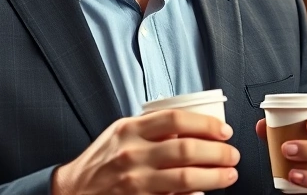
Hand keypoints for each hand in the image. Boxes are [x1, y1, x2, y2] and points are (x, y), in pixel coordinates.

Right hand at [53, 109, 239, 194]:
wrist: (74, 191)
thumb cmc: (102, 160)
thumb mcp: (121, 133)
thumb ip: (150, 128)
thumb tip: (191, 126)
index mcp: (129, 129)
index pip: (176, 119)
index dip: (207, 124)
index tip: (224, 131)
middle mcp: (132, 154)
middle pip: (187, 150)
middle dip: (218, 153)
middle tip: (232, 155)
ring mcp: (136, 182)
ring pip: (187, 179)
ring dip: (215, 177)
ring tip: (229, 175)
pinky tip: (205, 194)